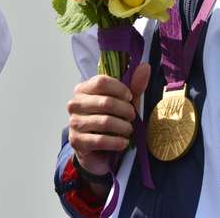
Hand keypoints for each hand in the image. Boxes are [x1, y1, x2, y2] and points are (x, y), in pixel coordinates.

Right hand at [66, 63, 150, 179]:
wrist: (98, 152)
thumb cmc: (111, 123)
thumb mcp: (124, 103)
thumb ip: (134, 86)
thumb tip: (145, 66)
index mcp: (83, 89)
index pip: (101, 82)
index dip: (120, 89)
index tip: (130, 97)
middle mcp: (75, 104)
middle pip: (105, 102)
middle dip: (125, 110)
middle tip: (132, 117)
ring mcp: (74, 123)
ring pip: (105, 121)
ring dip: (123, 127)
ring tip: (129, 130)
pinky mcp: (77, 142)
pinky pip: (100, 140)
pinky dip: (116, 142)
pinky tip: (124, 142)